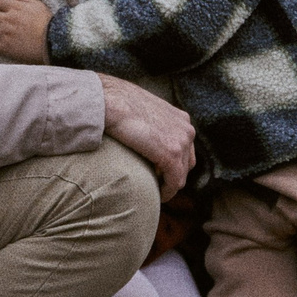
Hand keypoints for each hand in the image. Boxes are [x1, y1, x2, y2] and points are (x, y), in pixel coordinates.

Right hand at [97, 74, 195, 198]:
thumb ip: (150, 124)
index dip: (173, 163)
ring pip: (181, 175)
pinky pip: (174, 182)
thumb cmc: (117, 104)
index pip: (184, 149)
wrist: (109, 102)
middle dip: (173, 175)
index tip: (159, 173)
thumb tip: (144, 137)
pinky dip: (167, 191)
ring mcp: (181, 142)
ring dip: (169, 185)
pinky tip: (157, 195)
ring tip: (155, 191)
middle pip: (186, 163)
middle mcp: (186, 129)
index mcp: (181, 118)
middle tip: (157, 185)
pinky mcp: (171, 155)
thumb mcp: (142, 112)